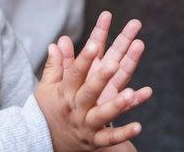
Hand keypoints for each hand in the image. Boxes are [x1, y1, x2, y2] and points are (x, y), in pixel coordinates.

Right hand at [34, 12, 151, 150]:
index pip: (74, 74)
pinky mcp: (95, 141)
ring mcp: (86, 125)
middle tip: (113, 64)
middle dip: (101, 78)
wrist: (45, 141)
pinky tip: (138, 126)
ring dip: (116, 105)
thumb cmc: (50, 108)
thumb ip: (56, 64)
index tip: (94, 44)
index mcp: (65, 92)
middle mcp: (76, 108)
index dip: (84, 59)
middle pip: (89, 91)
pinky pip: (110, 138)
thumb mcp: (47, 86)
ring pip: (101, 115)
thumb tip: (59, 41)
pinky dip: (124, 134)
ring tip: (129, 94)